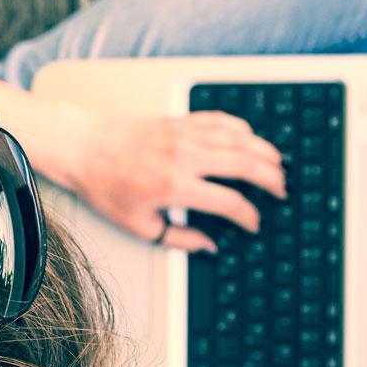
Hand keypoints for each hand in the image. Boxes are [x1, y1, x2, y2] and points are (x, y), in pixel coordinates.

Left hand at [67, 111, 286, 252]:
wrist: (84, 148)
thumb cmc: (106, 187)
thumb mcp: (138, 225)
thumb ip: (178, 238)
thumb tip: (209, 246)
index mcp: (175, 186)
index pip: (229, 202)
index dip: (249, 216)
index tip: (254, 224)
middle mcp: (184, 156)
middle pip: (244, 164)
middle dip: (271, 179)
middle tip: (282, 191)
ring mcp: (184, 134)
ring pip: (239, 138)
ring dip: (264, 152)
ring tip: (278, 165)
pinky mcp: (179, 120)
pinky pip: (220, 120)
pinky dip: (241, 128)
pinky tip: (251, 138)